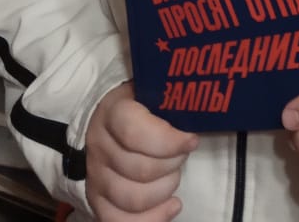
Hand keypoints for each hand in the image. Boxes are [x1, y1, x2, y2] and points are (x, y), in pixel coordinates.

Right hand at [85, 82, 197, 220]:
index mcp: (113, 113)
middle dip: (172, 164)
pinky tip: (172, 206)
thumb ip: (171, 96)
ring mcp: (96, 176)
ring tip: (175, 175)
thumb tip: (202, 106)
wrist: (104, 119)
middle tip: (183, 154)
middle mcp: (99, 146)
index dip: (169, 141)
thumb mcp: (152, 90)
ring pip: (132, 199)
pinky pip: (118, 221)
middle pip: (140, 170)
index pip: (136, 134)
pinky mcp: (96, 201)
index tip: (192, 140)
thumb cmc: (139, 104)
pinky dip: (150, 219)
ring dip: (164, 190)